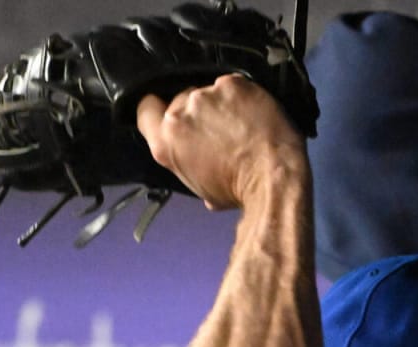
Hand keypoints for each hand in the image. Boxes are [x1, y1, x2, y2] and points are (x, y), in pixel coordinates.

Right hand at [135, 74, 307, 210]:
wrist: (271, 178)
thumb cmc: (239, 191)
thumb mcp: (200, 188)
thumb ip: (187, 162)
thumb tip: (200, 164)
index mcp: (165, 142)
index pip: (146, 109)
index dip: (157, 109)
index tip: (171, 114)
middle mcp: (180, 114)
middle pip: (181, 98)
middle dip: (197, 111)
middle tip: (220, 129)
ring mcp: (206, 95)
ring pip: (209, 91)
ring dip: (222, 104)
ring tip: (242, 123)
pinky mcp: (233, 84)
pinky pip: (233, 86)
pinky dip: (242, 97)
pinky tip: (253, 114)